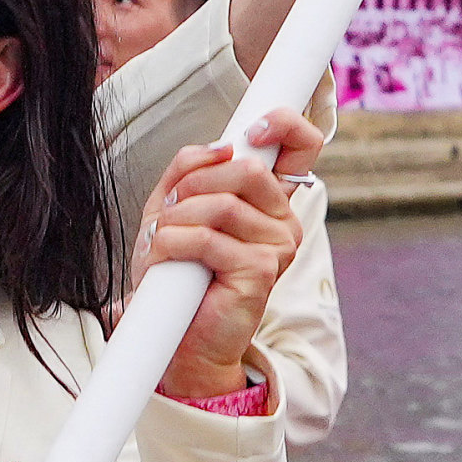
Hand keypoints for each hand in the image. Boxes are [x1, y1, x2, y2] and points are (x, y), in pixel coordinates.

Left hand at [150, 109, 318, 397]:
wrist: (178, 339)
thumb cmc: (178, 273)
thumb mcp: (175, 209)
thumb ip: (191, 170)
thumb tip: (218, 147)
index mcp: (270, 201)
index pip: (302, 145)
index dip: (284, 123)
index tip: (252, 129)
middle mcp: (284, 220)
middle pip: (246, 168)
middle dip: (193, 184)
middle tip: (169, 209)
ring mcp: (278, 246)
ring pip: (221, 204)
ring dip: (175, 219)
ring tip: (159, 241)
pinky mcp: (261, 271)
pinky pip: (208, 238)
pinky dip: (171, 243)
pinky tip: (161, 257)